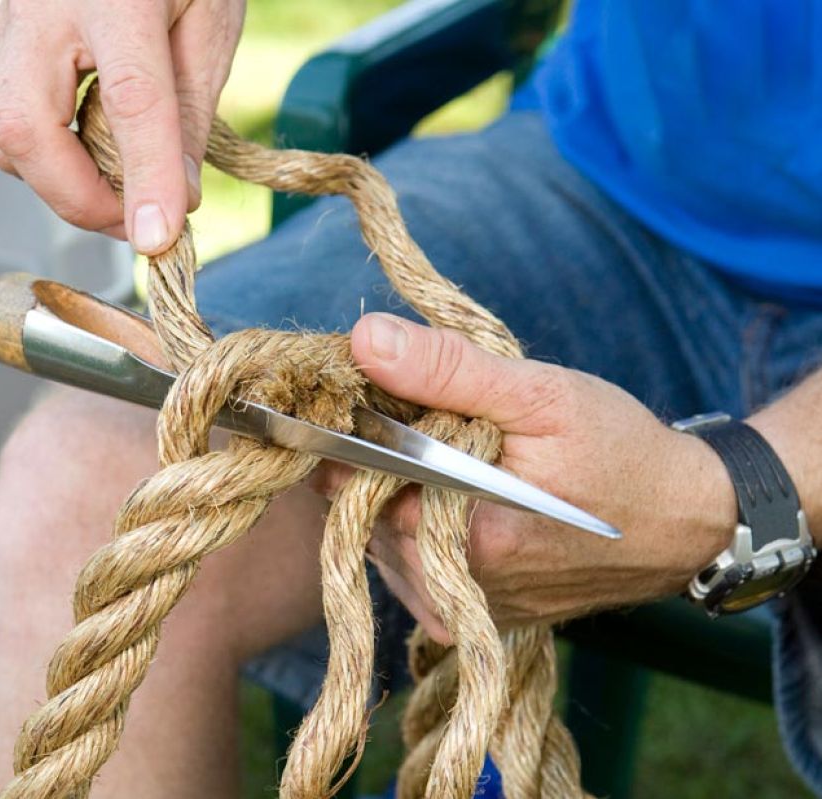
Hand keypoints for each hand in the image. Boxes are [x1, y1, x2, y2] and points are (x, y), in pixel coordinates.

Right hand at [0, 0, 244, 251]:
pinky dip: (50, 160)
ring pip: (5, 139)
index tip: (159, 238)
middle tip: (137, 221)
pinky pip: (7, 126)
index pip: (130, 100)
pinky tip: (92, 152)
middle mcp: (41, 10)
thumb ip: (191, 112)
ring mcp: (4, 28)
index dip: (145, 177)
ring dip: (63, 184)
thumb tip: (178, 201)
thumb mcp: (209, 22)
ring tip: (122, 186)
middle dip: (79, 199)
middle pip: (26, 131)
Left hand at [312, 313, 738, 639]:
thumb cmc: (620, 451)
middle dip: (381, 456)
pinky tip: (460, 498)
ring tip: (458, 459)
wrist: (683, 521)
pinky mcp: (466, 614)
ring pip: (377, 534)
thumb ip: (447, 370)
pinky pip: (408, 562)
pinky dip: (417, 521)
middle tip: (435, 421)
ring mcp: (457, 607)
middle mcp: (450, 587)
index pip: (349, 480)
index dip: (353, 429)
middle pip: (357, 507)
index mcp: (464, 537)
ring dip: (398, 489)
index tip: (379, 395)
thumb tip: (367, 341)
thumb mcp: (541, 395)